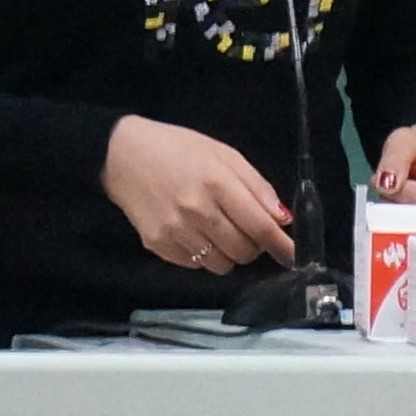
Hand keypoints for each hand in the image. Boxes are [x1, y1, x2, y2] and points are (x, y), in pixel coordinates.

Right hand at [105, 116, 296, 275]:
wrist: (122, 155)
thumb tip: (282, 219)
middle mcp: (197, 211)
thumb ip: (255, 186)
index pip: (259, 226)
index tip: (293, 256)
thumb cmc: (177, 148)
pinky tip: (195, 233)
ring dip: (229, 254)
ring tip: (218, 231)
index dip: (281, 245)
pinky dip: (203, 256)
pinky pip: (196, 266)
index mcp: (217, 182)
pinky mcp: (158, 246)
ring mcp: (176, 232)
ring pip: (221, 265)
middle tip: (246, 230)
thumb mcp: (222, 153)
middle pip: (243, 250)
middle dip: (253, 246)